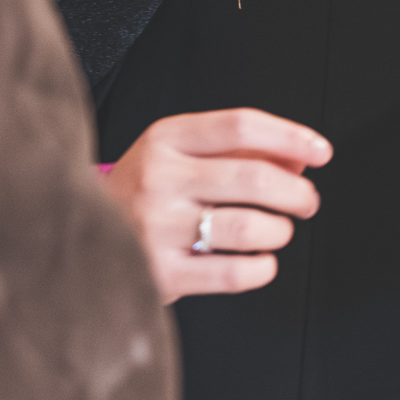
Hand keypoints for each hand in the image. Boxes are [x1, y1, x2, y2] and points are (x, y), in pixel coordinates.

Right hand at [105, 108, 329, 300]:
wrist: (78, 235)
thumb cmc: (140, 194)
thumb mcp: (177, 156)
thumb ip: (237, 153)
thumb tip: (300, 160)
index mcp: (165, 140)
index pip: (240, 126)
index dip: (291, 137)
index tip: (320, 152)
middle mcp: (159, 179)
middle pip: (253, 178)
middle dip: (297, 193)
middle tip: (306, 202)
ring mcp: (157, 228)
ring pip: (249, 227)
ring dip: (279, 231)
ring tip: (276, 232)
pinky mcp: (162, 273)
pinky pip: (234, 273)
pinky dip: (261, 268)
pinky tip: (259, 262)